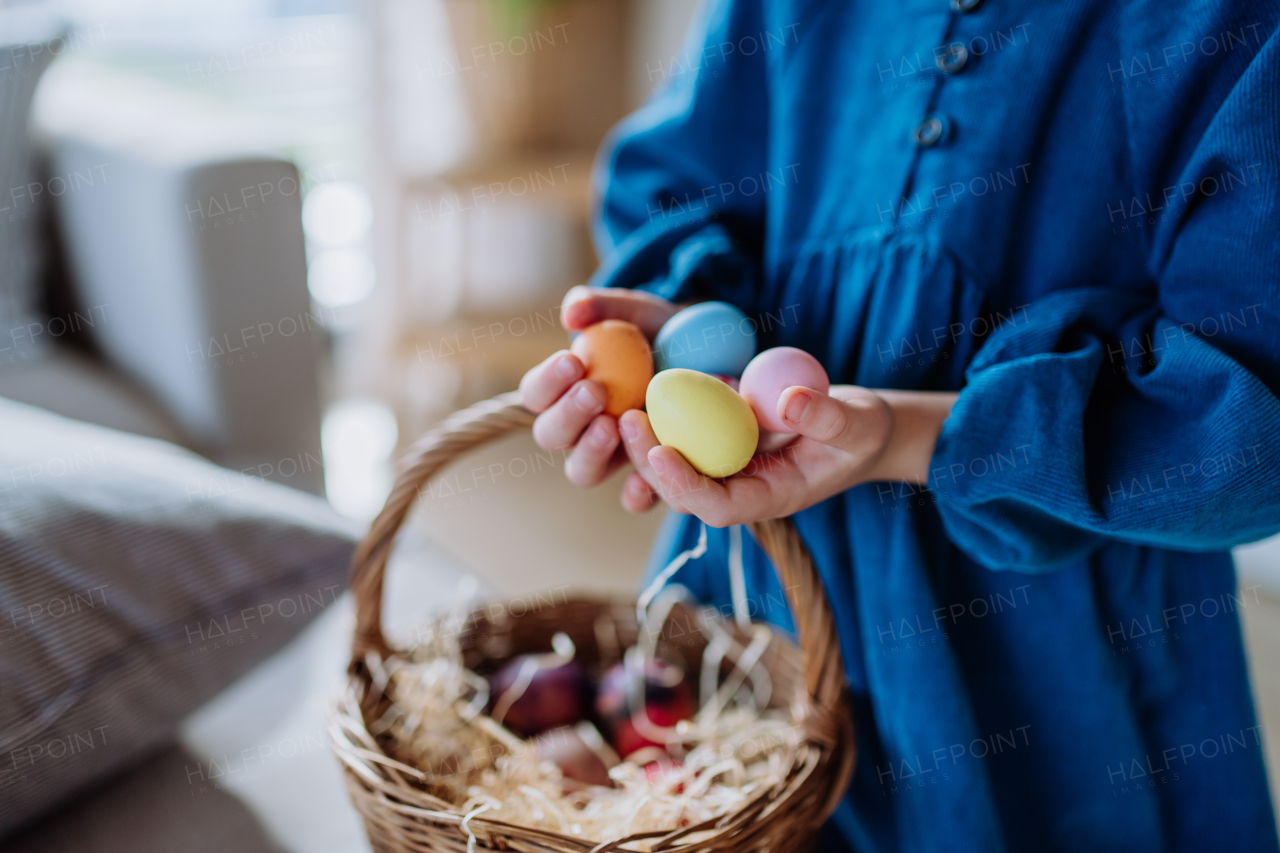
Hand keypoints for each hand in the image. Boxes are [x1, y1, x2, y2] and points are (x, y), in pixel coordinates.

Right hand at [519, 287, 678, 509]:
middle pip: (550, 436)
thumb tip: (570, 312)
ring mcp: (611, 456)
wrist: (712, 358)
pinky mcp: (648, 477)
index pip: (536, 393)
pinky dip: (636, 494)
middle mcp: (579, 428)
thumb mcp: (637, 311)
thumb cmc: (661, 332)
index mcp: (565, 390)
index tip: (573, 361)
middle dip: (568, 415)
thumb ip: (602, 306)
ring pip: (581, 471)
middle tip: (596, 392)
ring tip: (613, 425)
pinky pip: (634, 498)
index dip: (548, 381)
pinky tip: (645, 481)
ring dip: (590, 451)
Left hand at [615, 386, 957, 525]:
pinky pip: (683, 438)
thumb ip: (826, 415)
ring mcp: (726, 469)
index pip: (718, 506)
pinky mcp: (719, 444)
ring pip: (674, 465)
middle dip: (650, 461)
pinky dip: (662, 420)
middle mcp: (740, 490)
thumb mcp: (857, 420)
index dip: (686, 484)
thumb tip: (788, 400)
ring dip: (646, 441)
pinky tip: (639, 391)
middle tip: (629, 418)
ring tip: (625, 404)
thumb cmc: (863, 430)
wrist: (860, 428)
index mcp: (770, 497)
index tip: (662, 451)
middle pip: (682, 490)